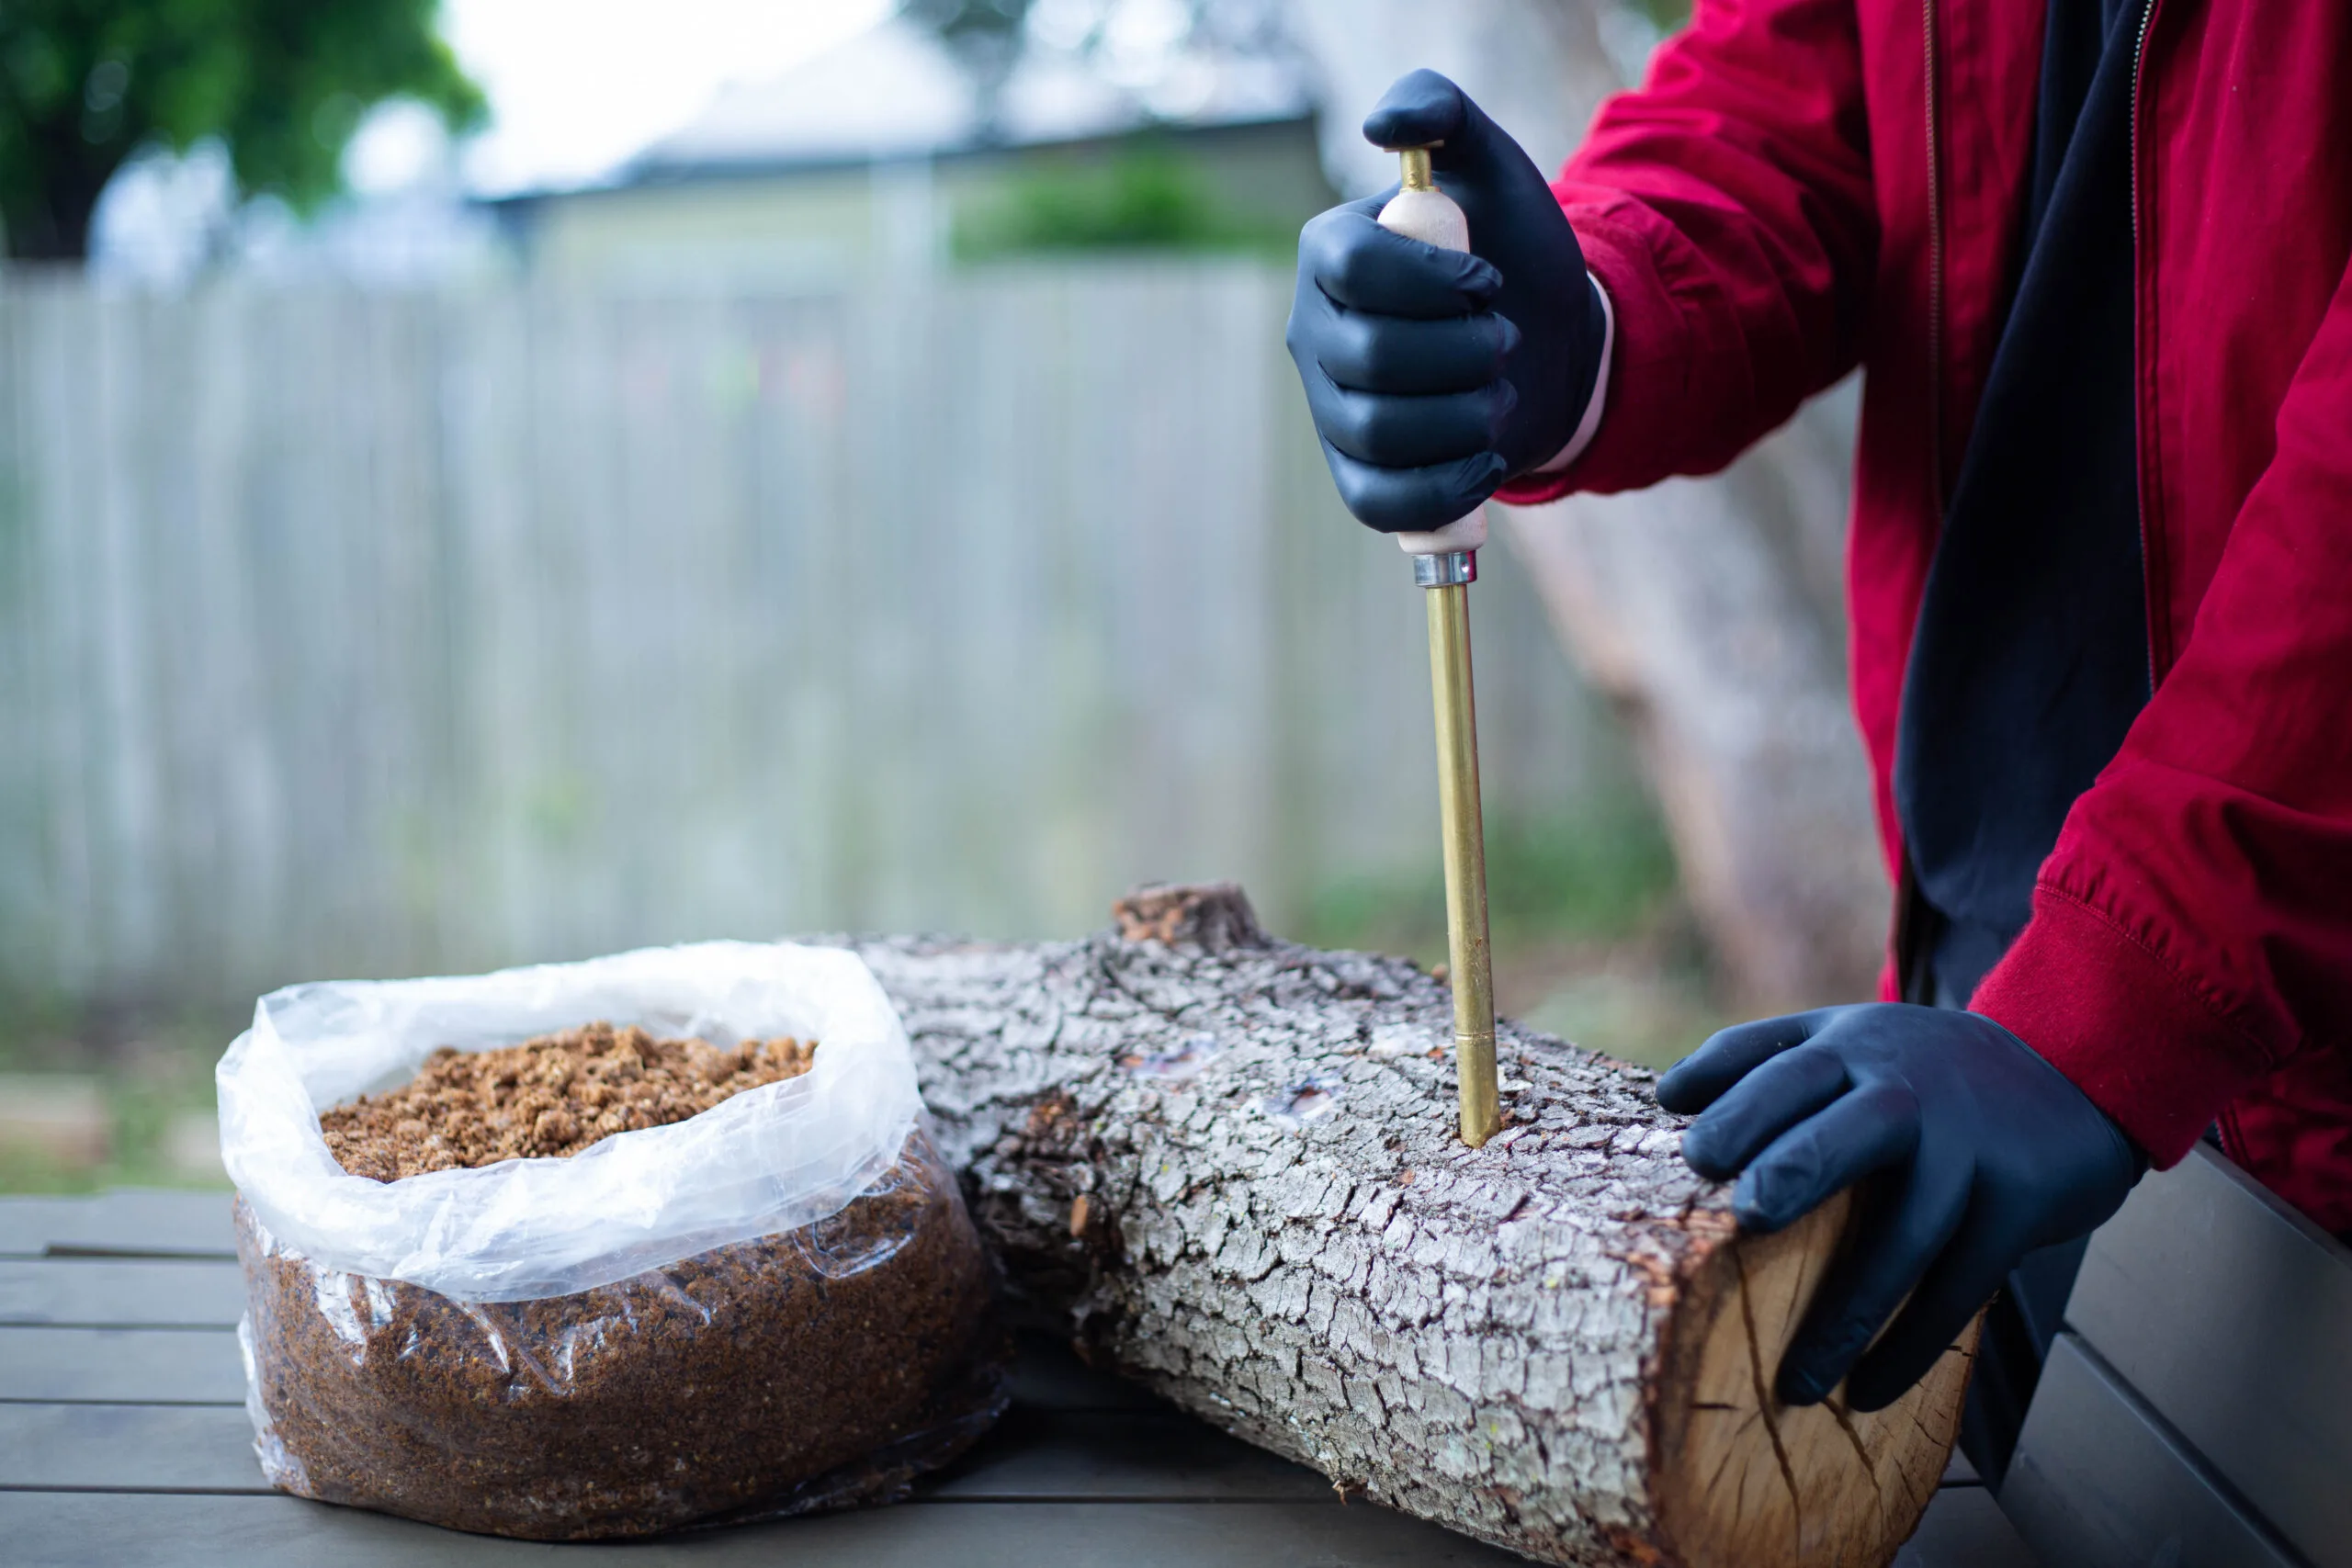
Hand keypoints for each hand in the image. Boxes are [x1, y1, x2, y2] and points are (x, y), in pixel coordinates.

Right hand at [1284, 69, 1606, 532]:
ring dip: (1466, 416)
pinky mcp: (1359, 476)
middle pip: (1369, 357)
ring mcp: (1330, 410)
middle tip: (1504, 338)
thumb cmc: (1512, 251)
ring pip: (1379, 432)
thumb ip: (1442, 110)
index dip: (1431, 279)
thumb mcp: (1491, 164)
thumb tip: (1384, 126)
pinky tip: (1486, 459)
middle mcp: (1313, 333)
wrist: (1548, 343)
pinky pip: (1380, 503)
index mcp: (1328, 254)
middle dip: (1463, 351)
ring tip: (1498, 393)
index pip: (1351, 268)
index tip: (1489, 280)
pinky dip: (1444, 488)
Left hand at [1654, 1004, 2142, 1410]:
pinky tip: (1868, 1391)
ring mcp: (1969, 1147)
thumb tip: (1667, 1097)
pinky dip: (1912, 1345)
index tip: (1691, 1153)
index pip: (1785, 1066)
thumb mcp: (1849, 1040)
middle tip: (1748, 1215)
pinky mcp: (2019, 1202)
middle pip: (1855, 1124)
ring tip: (1795, 1384)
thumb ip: (1763, 1057)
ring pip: (1908, 1233)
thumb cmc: (1920, 1071)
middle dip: (1801, 1164)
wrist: (2070, 1075)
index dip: (1738, 1102)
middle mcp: (1909, 1088)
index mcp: (1851, 1046)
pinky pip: (1961, 1286)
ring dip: (1851, 1313)